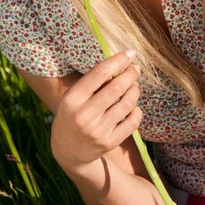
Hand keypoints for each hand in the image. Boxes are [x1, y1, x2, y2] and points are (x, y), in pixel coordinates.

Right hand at [50, 50, 141, 175]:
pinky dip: (136, 110)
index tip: (130, 53)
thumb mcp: (73, 97)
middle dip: (131, 74)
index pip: (100, 73)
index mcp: (72, 99)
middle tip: (136, 69)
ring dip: (135, 91)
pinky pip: (132, 121)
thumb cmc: (72, 115)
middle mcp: (84, 115)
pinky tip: (133, 106)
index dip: (118, 61)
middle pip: (116, 88)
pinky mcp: (109, 142)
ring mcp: (98, 130)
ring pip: (127, 104)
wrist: (68, 151)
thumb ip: (92, 83)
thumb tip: (120, 67)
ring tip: (134, 86)